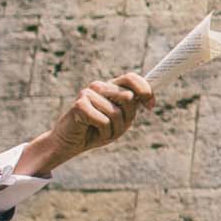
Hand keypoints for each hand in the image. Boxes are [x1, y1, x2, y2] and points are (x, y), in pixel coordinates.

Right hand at [18, 73, 154, 175]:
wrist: (71, 143)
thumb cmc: (98, 130)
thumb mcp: (121, 119)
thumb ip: (132, 106)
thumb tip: (148, 98)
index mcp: (110, 87)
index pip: (131, 78)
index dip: (145, 90)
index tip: (150, 106)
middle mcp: (99, 86)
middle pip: (128, 97)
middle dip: (127, 118)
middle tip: (115, 127)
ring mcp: (87, 94)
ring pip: (116, 112)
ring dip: (114, 129)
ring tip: (101, 130)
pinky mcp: (80, 105)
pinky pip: (104, 121)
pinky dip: (104, 133)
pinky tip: (92, 132)